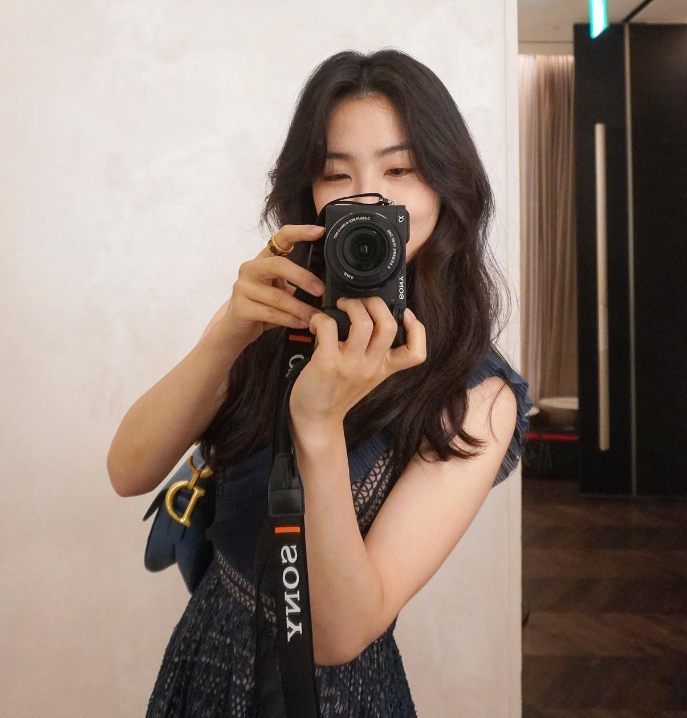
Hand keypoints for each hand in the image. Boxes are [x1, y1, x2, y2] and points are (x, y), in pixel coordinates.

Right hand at [199, 224, 326, 350]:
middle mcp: (251, 269)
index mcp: (263, 260)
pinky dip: (290, 320)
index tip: (319, 232)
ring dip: (301, 308)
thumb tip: (324, 288)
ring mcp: (243, 288)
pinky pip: (272, 313)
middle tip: (320, 290)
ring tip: (315, 315)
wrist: (235, 329)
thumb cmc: (261, 308)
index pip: (280, 238)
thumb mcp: (280, 291)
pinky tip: (302, 323)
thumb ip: (295, 285)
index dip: (300, 232)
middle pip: (279, 265)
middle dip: (303, 277)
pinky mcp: (241, 308)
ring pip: (278, 296)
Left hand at [288, 296, 426, 426]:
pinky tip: (317, 324)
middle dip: (375, 303)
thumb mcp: (367, 376)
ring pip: (362, 323)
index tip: (406, 314)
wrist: (316, 417)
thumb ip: (374, 353)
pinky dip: (321, 319)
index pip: (416, 353)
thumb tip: (370, 318)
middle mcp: (371, 366)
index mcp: (384, 368)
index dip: (419, 329)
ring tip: (341, 306)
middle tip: (360, 303)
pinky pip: (328, 327)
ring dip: (351, 306)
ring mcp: (350, 364)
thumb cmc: (337, 391)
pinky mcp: (327, 362)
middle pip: (388, 326)